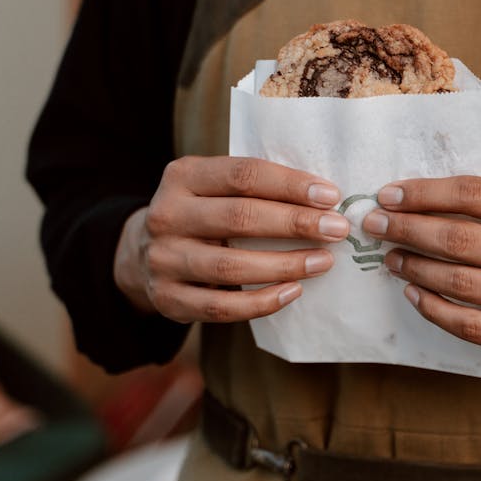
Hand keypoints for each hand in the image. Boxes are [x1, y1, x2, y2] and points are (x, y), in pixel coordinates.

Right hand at [114, 156, 347, 322]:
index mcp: (183, 176)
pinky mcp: (167, 299)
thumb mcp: (215, 187)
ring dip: (286, 264)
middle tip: (336, 229)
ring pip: (231, 265)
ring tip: (323, 261)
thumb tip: (323, 197)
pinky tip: (293, 291)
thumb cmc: (204, 212)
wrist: (144, 253)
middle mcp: (167, 215)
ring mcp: (163, 259)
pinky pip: (221, 306)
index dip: (290, 185)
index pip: (243, 174)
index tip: (330, 196)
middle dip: (295, 223)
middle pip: (240, 217)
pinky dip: (262, 302)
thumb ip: (256, 187)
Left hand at [360, 176, 480, 363]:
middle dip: (407, 229)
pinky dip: (433, 308)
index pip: (473, 194)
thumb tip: (417, 200)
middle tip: (377, 225)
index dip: (424, 193)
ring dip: (414, 269)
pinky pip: (468, 325)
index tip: (390, 194)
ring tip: (393, 258)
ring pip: (458, 283)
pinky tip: (415, 293)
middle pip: (459, 239)